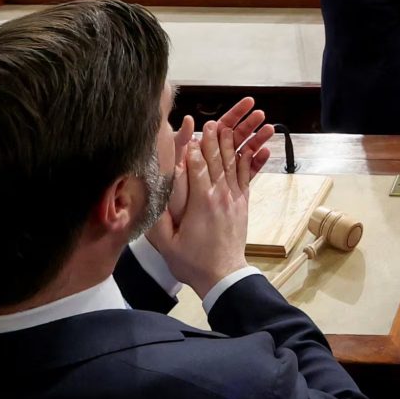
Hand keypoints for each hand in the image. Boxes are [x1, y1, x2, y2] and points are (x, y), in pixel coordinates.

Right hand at [145, 99, 274, 295]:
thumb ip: (159, 216)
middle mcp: (220, 196)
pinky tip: (249, 148)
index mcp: (201, 202)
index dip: (194, 147)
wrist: (224, 276)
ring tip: (228, 126)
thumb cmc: (192, 262)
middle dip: (212, 139)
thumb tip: (150, 193)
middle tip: (209, 122)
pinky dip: (248, 160)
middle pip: (216, 160)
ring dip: (230, 144)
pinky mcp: (243, 204)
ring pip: (232, 165)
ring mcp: (234, 199)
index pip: (196, 167)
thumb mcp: (166, 243)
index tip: (191, 129)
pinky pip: (246, 177)